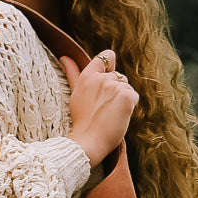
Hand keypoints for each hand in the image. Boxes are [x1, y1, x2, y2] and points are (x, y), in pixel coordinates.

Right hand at [61, 51, 138, 168]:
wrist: (88, 141)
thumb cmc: (81, 121)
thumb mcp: (75, 93)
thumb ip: (72, 73)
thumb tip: (64, 56)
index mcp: (88, 76)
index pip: (105, 57)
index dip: (109, 65)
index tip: (106, 78)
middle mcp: (101, 78)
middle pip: (118, 76)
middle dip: (114, 90)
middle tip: (102, 108)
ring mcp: (115, 86)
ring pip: (126, 87)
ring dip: (122, 99)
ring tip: (109, 113)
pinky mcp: (127, 96)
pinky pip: (134, 96)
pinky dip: (130, 106)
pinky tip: (118, 116)